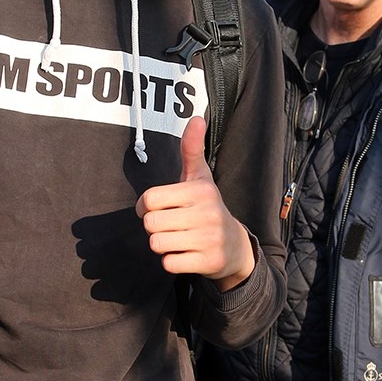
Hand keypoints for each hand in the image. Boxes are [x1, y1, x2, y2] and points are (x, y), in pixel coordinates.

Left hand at [135, 117, 254, 290]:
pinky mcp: (209, 263)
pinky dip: (171, 261)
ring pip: (157, 244)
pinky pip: (169, 264)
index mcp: (200, 190)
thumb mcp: (200, 178)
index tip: (157, 207)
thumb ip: (192, 149)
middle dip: (154, 226)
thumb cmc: (207, 207)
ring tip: (178, 238)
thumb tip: (196, 117)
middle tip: (169, 224)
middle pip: (151, 223)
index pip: (150, 199)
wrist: (235, 246)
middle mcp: (207, 213)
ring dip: (162, 244)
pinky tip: (185, 253)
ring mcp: (209, 239)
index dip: (146, 206)